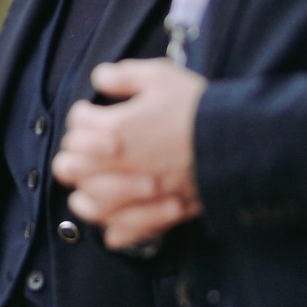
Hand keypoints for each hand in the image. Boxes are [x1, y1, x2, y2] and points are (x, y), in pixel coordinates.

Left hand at [51, 59, 205, 248]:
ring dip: (84, 193)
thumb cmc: (198, 108)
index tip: (94, 113)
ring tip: (88, 187)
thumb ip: (124, 75)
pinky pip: (122, 231)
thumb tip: (100, 78)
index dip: (83, 114)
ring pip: (88, 203)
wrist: (237, 141)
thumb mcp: (160, 76)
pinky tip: (111, 222)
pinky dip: (112, 229)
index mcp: (114, 129)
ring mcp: (135, 194)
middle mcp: (118, 165)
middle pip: (69, 165)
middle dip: (74, 154)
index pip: (76, 123)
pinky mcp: (156, 214)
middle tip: (87, 149)